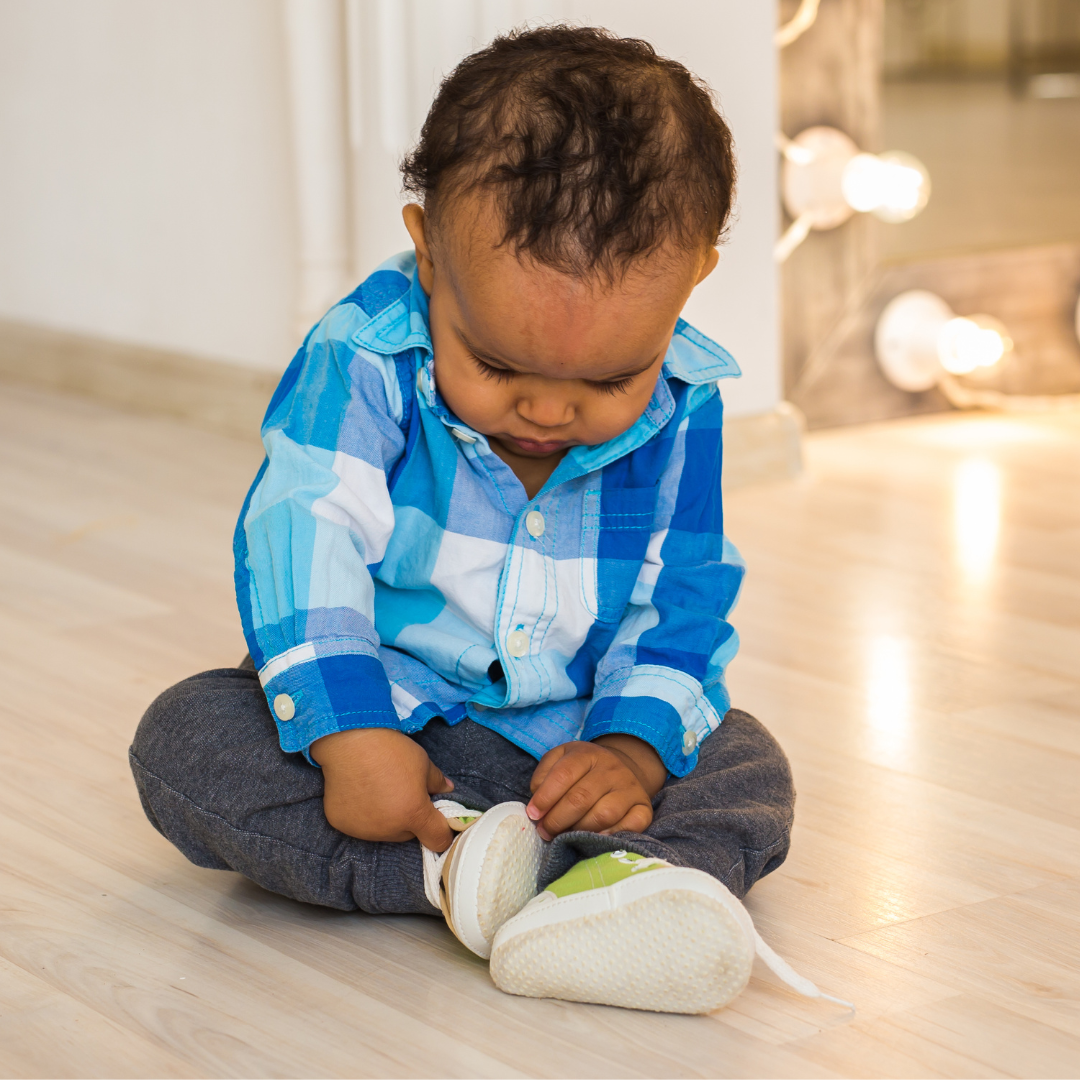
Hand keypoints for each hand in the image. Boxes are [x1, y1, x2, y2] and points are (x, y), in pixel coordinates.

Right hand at [310, 727, 455, 851]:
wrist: (348, 742)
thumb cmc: (390, 750)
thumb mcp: (422, 762)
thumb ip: (437, 781)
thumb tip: (447, 790)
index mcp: (414, 815)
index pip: (438, 840)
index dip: (442, 831)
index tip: (438, 819)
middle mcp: (389, 829)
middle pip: (409, 834)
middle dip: (411, 819)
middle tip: (403, 794)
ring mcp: (364, 830)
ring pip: (384, 832)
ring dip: (387, 819)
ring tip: (379, 791)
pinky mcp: (342, 825)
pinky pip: (360, 825)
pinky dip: (363, 814)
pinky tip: (360, 793)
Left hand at [526, 734, 665, 839]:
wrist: (621, 768)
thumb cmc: (583, 769)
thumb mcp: (560, 759)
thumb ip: (543, 775)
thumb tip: (537, 802)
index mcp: (588, 754)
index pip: (564, 775)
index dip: (545, 797)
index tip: (533, 814)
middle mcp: (612, 769)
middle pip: (581, 798)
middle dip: (557, 819)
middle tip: (545, 831)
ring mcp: (630, 788)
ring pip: (604, 814)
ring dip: (579, 830)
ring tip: (566, 835)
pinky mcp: (644, 807)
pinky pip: (631, 825)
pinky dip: (611, 835)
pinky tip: (595, 838)